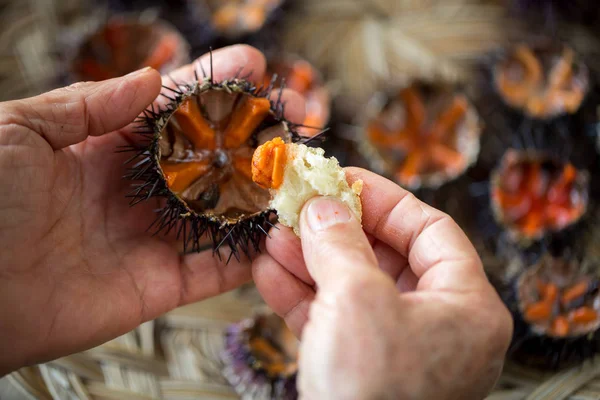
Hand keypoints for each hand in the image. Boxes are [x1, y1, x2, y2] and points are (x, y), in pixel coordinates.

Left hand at [0, 45, 304, 374]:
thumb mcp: (20, 130)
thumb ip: (88, 103)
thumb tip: (150, 79)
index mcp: (102, 149)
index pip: (171, 112)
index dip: (211, 87)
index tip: (250, 65)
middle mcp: (135, 191)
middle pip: (207, 158)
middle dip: (250, 133)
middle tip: (289, 112)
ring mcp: (152, 237)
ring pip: (221, 210)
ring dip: (260, 189)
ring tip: (297, 164)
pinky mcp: (161, 283)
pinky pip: (216, 268)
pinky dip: (250, 253)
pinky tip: (281, 229)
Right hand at [252, 168, 512, 399]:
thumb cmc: (375, 396)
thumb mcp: (358, 299)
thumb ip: (340, 243)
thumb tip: (324, 206)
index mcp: (464, 306)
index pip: (430, 230)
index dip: (386, 199)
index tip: (346, 179)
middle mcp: (436, 326)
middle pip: (385, 256)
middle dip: (336, 229)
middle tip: (300, 205)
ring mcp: (395, 348)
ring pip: (351, 286)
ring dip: (309, 259)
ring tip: (273, 235)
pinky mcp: (359, 368)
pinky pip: (332, 318)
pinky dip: (300, 294)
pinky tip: (268, 270)